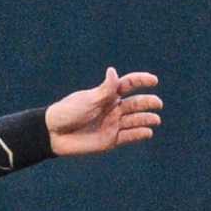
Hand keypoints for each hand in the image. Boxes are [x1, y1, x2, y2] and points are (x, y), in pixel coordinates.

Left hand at [47, 68, 162, 156]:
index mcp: (107, 95)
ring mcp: (113, 124)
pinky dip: (140, 134)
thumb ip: (104, 90)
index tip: (153, 80)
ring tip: (155, 119)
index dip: (142, 80)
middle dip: (148, 102)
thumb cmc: (68, 113)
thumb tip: (113, 71)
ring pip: (136, 120)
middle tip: (157, 103)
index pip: (129, 84)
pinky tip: (147, 132)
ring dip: (147, 119)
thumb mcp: (87, 100)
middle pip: (136, 103)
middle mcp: (113, 108)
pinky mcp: (111, 139)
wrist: (53, 134)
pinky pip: (129, 136)